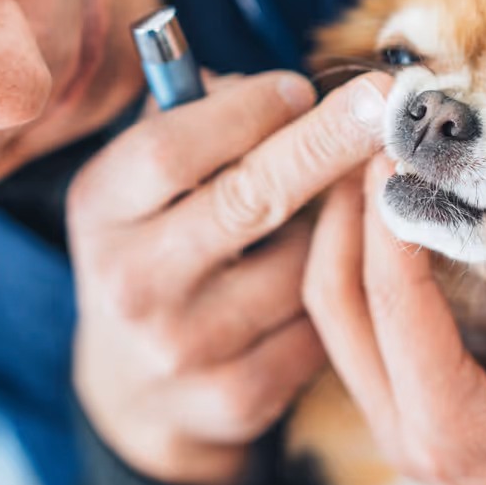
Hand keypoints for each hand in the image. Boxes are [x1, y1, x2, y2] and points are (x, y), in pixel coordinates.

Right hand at [69, 71, 390, 484]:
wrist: (133, 385)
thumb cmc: (159, 244)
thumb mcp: (143, 182)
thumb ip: (195, 120)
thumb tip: (284, 90)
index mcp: (101, 211)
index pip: (171, 150)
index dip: (245, 111)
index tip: (300, 87)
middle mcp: (131, 283)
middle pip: (246, 199)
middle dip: (324, 143)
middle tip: (384, 103)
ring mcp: (182, 348)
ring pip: (300, 263)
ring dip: (329, 229)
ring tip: (313, 220)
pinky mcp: (237, 397)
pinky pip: (320, 322)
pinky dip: (333, 291)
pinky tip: (317, 281)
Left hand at [304, 157, 485, 484]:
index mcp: (449, 425)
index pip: (392, 295)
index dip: (389, 206)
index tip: (400, 136)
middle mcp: (405, 432)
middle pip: (334, 304)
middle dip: (343, 213)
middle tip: (369, 135)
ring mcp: (402, 430)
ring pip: (337, 320)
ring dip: (345, 240)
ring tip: (372, 164)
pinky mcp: (415, 420)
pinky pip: (363, 336)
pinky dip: (366, 273)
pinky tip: (392, 224)